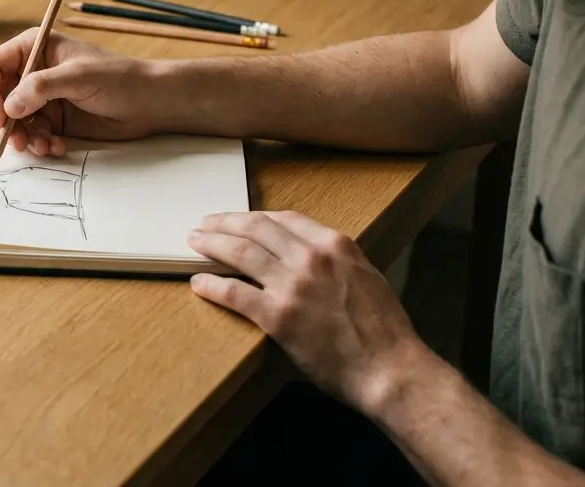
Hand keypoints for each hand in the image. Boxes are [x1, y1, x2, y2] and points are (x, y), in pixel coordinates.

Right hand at [0, 28, 154, 155]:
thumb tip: (9, 106)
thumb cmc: (119, 78)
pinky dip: (40, 144)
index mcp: (34, 48)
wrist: (150, 103)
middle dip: (5, 122)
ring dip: (24, 138)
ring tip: (44, 147)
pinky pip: (33, 135)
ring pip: (13, 122)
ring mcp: (42, 97)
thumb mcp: (79, 76)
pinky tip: (57, 147)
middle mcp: (33, 72)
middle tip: (18, 141)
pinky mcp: (54, 119)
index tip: (0, 118)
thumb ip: (41, 88)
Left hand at [187, 210, 425, 414]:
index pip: (284, 218)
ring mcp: (293, 285)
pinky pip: (234, 293)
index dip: (254, 216)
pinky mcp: (277, 315)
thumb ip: (336, 261)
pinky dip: (211, 285)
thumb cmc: (383, 330)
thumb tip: (308, 255)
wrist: (390, 368)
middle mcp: (311, 257)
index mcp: (335, 244)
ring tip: (194, 242)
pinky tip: (199, 283)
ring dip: (211, 244)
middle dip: (225, 222)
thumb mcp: (365, 276)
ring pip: (240, 253)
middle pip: (256, 228)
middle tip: (205, 224)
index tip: (238, 218)